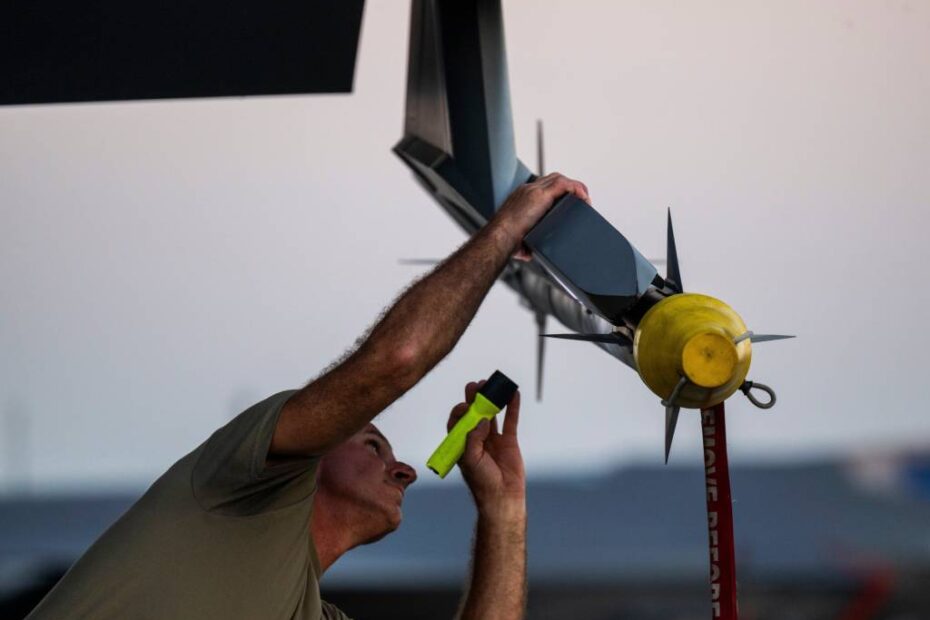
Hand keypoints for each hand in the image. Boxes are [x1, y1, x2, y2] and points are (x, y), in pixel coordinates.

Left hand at [447, 381, 525, 515]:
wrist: (502, 497)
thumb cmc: (482, 482)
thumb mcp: (470, 460)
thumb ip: (473, 439)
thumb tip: (480, 420)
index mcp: (462, 444)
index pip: (458, 422)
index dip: (459, 411)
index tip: (464, 405)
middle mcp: (476, 439)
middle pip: (474, 413)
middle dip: (473, 398)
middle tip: (475, 384)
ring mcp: (493, 439)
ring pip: (492, 414)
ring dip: (491, 399)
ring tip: (491, 384)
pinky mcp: (509, 441)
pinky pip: (510, 420)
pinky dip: (512, 407)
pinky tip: (514, 394)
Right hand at [491, 172, 589, 260]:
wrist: (500, 238)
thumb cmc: (505, 241)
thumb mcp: (518, 239)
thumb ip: (524, 242)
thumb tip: (528, 253)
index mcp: (522, 198)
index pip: (543, 187)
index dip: (558, 193)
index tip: (568, 203)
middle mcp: (527, 191)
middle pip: (553, 179)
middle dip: (569, 188)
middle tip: (581, 200)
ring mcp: (533, 190)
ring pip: (559, 179)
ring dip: (575, 187)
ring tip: (585, 199)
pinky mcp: (539, 195)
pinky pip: (563, 184)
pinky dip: (575, 188)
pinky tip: (583, 198)